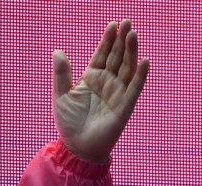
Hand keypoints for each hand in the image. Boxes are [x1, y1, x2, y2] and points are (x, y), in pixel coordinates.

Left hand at [53, 19, 149, 162]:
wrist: (77, 146)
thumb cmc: (69, 122)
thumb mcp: (61, 95)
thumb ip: (62, 74)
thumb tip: (57, 51)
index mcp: (92, 77)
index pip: (102, 54)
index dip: (108, 40)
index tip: (112, 24)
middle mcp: (107, 82)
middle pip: (117, 57)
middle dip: (122, 40)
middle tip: (127, 22)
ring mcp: (117, 92)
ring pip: (127, 68)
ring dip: (131, 51)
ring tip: (132, 34)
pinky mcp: (125, 105)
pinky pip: (134, 88)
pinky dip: (140, 75)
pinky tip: (144, 60)